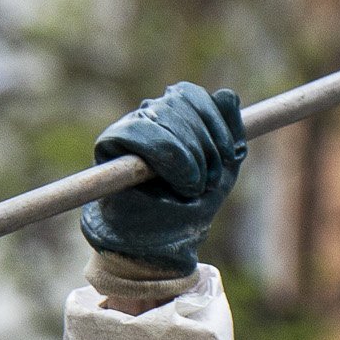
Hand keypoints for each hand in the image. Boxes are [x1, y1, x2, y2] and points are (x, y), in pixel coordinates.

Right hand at [82, 81, 247, 273]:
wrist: (158, 244)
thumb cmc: (188, 208)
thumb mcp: (222, 171)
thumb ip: (228, 134)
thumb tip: (227, 94)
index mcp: (174, 115)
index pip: (190, 95)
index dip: (214, 122)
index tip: (230, 156)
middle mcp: (149, 115)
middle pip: (178, 102)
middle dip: (204, 143)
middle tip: (209, 180)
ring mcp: (129, 127)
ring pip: (161, 113)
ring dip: (189, 153)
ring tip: (193, 186)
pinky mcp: (109, 142)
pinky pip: (137, 131)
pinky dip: (166, 155)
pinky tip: (179, 182)